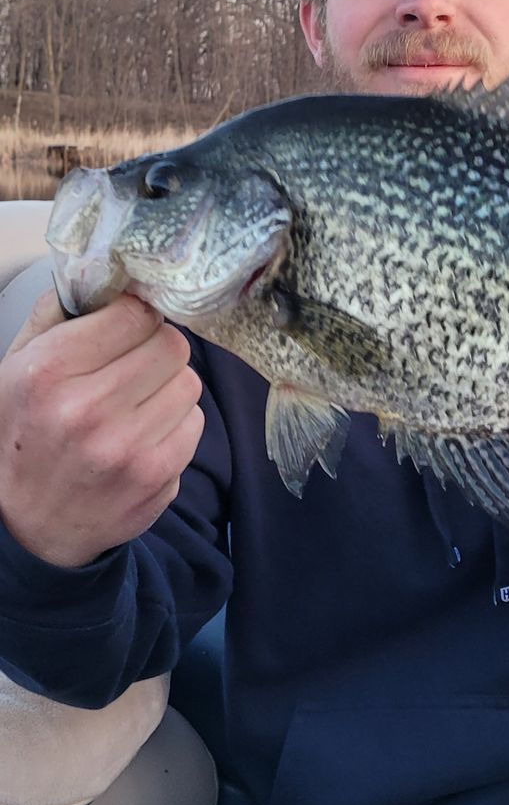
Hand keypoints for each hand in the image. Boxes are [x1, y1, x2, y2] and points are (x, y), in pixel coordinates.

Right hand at [0, 288, 203, 566]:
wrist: (25, 525)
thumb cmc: (21, 434)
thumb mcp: (14, 367)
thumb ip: (56, 316)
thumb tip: (108, 278)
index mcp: (50, 371)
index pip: (134, 315)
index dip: (136, 317)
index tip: (127, 328)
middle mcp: (90, 410)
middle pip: (172, 346)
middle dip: (157, 349)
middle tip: (136, 365)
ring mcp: (128, 449)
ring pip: (189, 384)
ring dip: (169, 387)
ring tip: (137, 403)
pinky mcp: (156, 480)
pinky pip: (194, 426)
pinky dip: (176, 425)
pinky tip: (145, 434)